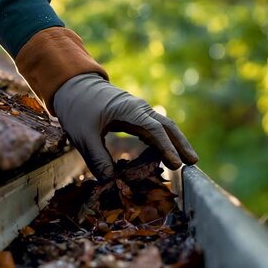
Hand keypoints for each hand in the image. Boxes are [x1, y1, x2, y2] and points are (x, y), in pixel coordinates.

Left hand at [54, 73, 198, 179]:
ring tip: (186, 162)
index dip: (166, 147)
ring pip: (164, 127)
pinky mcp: (135, 116)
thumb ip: (97, 157)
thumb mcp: (83, 135)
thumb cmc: (78, 108)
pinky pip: (154, 129)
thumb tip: (110, 181)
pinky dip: (163, 141)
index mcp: (129, 110)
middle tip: (193, 164)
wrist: (74, 86)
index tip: (175, 164)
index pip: (154, 129)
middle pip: (167, 126)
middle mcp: (139, 109)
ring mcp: (139, 111)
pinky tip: (166, 155)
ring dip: (175, 143)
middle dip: (181, 144)